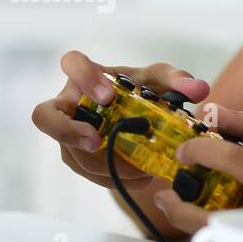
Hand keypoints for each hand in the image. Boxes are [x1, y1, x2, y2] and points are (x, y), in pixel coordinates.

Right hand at [31, 50, 210, 193]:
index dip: (83, 78)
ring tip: (141, 168)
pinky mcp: (76, 158)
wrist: (135, 117)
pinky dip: (114, 178)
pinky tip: (141, 177)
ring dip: (105, 164)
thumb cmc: (139, 92)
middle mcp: (68, 104)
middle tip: (95, 141)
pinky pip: (87, 173)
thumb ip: (177, 80)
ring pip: (72, 154)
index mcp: (85, 76)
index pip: (70, 63)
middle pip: (43, 116)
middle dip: (66, 131)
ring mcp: (68, 134)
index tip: (108, 96)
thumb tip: (199, 89)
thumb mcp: (159, 82)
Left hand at [154, 102, 242, 233]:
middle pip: (209, 218)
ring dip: (185, 223)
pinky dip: (202, 234)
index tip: (183, 149)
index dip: (201, 149)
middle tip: (163, 193)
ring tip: (174, 203)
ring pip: (210, 240)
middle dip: (177, 209)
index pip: (231, 159)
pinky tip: (197, 219)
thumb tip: (209, 112)